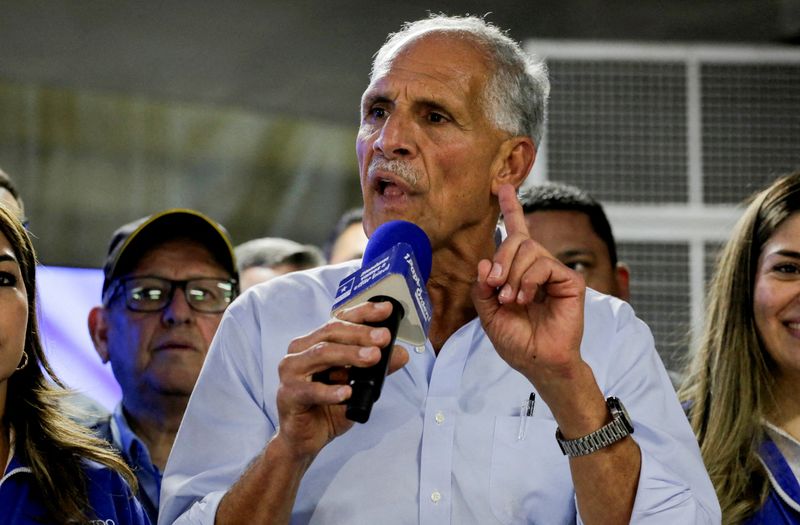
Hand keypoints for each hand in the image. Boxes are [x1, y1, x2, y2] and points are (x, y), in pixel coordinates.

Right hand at [275, 301, 408, 459]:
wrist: (304, 440)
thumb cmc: (327, 408)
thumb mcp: (359, 387)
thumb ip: (377, 370)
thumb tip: (402, 354)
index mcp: (316, 342)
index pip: (340, 320)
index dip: (363, 312)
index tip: (386, 310)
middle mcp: (301, 350)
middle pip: (331, 333)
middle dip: (361, 333)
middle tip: (384, 338)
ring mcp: (291, 371)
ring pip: (321, 354)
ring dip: (349, 354)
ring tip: (373, 357)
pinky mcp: (288, 394)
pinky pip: (310, 390)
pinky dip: (330, 391)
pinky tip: (347, 393)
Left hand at [471, 184, 585, 389]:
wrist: (537, 361)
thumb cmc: (516, 339)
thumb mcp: (487, 312)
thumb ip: (483, 286)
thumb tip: (485, 262)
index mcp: (518, 270)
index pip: (516, 233)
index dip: (511, 209)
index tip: (503, 187)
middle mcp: (538, 266)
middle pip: (518, 239)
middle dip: (501, 259)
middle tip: (496, 286)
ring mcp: (555, 272)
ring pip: (530, 250)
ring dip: (513, 275)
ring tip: (511, 300)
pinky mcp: (570, 281)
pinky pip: (544, 265)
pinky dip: (528, 281)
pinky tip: (526, 299)